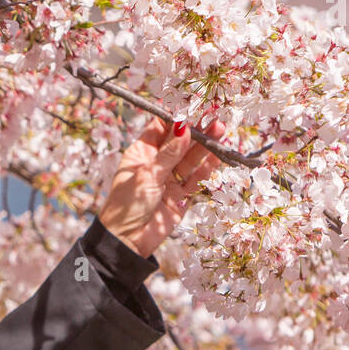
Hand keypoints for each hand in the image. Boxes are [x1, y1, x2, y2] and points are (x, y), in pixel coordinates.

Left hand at [95, 115, 226, 259]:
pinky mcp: (180, 196)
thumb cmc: (127, 205)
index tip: (193, 107)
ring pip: (190, 158)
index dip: (177, 118)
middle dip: (196, 130)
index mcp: (140, 153)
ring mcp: (169, 179)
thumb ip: (168, 154)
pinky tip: (219, 154)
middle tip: (214, 117)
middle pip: (179, 142)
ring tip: (220, 130)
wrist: (127, 242)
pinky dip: (208, 167)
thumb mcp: (146, 176)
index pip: (160, 128)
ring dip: (205, 146)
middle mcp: (156, 163)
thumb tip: (183, 127)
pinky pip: (196, 178)